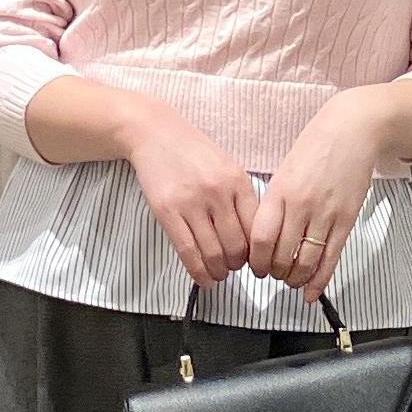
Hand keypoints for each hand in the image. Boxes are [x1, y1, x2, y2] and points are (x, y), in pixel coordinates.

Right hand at [124, 101, 258, 286]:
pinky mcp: (167, 211)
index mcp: (237, 181)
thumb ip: (241, 198)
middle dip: (238, 265)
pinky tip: (203, 279)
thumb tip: (253, 239)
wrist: (154, 132)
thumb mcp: (227, 167)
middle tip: (233, 268)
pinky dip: (198, 272)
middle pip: (237, 246)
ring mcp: (191, 203)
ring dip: (219, 272)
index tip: (254, 260)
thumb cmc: (193, 152)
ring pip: (213, 253)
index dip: (258, 252)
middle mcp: (217, 192)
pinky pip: (188, 252)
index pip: (256, 229)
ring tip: (218, 274)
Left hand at [246, 87, 390, 302]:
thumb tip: (263, 236)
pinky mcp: (346, 221)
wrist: (354, 130)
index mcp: (280, 192)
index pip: (260, 239)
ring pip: (305, 261)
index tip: (255, 267)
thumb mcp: (284, 171)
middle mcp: (301, 206)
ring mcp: (325, 215)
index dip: (256, 261)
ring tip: (291, 280)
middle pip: (281, 255)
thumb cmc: (316, 146)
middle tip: (272, 275)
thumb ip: (274, 203)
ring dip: (295, 278)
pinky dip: (320, 280)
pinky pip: (330, 258)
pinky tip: (312, 292)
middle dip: (274, 273)